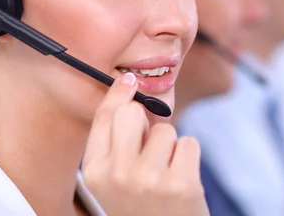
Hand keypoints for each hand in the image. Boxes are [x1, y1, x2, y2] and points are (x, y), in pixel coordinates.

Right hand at [81, 73, 209, 215]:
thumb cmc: (141, 206)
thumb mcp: (114, 180)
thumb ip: (117, 143)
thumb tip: (131, 91)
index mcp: (94, 172)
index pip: (105, 117)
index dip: (118, 93)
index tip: (128, 79)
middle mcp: (117, 174)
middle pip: (132, 113)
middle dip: (146, 121)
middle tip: (151, 145)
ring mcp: (148, 180)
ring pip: (166, 130)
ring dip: (171, 146)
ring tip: (166, 173)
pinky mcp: (180, 184)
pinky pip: (189, 143)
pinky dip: (189, 157)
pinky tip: (182, 180)